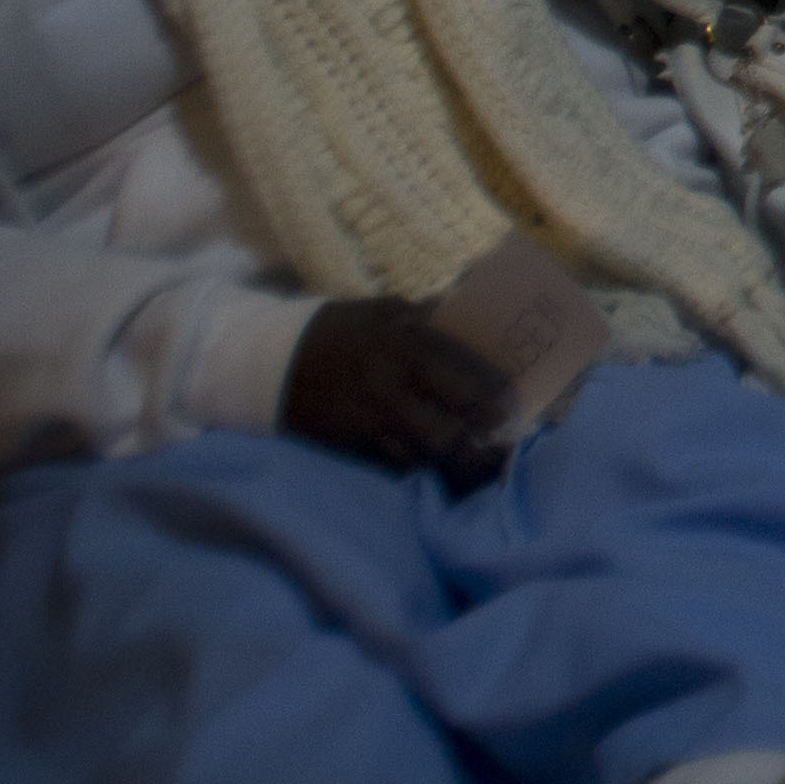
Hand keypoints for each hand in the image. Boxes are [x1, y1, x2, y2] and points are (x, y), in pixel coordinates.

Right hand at [278, 295, 517, 479]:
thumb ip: (428, 315)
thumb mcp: (382, 311)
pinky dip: (422, 471)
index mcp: (403, 347)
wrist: (269, 363)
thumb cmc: (336, 331)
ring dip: (459, 467)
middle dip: (482, 446)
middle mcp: (390, 389)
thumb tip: (472, 309)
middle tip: (505, 449)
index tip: (515, 407)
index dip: (495, 399)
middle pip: (448, 431)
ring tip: (486, 470)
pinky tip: (442, 474)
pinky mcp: (352, 447)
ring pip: (425, 457)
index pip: (464, 379)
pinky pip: (396, 467)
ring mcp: (370, 423)